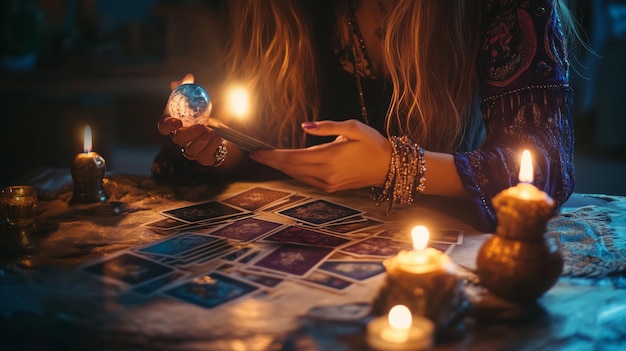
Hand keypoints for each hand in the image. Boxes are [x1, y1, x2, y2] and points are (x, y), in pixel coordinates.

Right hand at [157, 73, 224, 165]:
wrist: (215, 128)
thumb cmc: (199, 112)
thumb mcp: (194, 98)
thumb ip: (188, 88)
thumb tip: (188, 77)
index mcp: (173, 124)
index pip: (163, 127)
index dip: (168, 125)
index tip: (177, 121)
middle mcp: (180, 139)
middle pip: (178, 140)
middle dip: (189, 134)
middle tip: (201, 127)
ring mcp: (191, 150)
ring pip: (191, 151)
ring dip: (202, 142)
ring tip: (212, 132)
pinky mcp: (203, 157)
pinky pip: (205, 157)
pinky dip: (212, 148)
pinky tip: (218, 138)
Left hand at [250, 120, 391, 191]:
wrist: (389, 167)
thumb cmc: (372, 144)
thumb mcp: (353, 127)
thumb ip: (327, 127)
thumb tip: (305, 127)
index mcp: (330, 157)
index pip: (293, 157)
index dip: (273, 155)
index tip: (257, 152)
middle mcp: (327, 174)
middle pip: (290, 168)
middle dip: (271, 161)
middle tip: (254, 154)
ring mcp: (328, 183)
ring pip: (296, 176)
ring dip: (281, 167)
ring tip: (266, 157)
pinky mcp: (331, 188)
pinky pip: (306, 180)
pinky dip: (293, 172)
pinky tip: (286, 164)